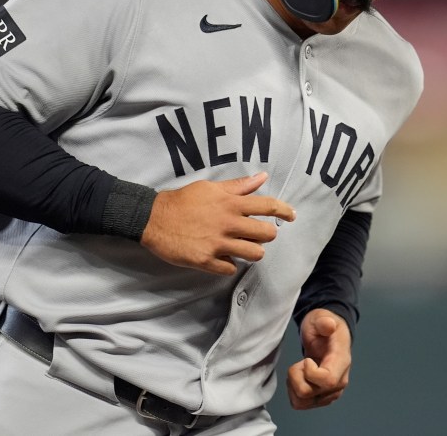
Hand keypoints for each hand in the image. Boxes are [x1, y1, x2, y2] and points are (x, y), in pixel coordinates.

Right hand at [140, 172, 295, 274]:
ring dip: (253, 252)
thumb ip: (238, 186)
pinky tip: (224, 258)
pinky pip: (231, 268)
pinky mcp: (206, 260)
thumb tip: (262, 178)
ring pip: (254, 254)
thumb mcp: (210, 187)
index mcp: (231, 204)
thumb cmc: (184, 200)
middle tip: (259, 234)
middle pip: (266, 234)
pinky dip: (231, 264)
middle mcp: (228, 223)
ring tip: (244, 248)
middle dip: (267, 235)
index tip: (292, 216)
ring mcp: (218, 244)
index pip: (267, 206)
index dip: (284, 211)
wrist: (154, 218)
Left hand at [286, 309, 351, 409]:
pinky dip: (293, 392)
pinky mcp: (321, 398)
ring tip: (299, 369)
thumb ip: (324, 321)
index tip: (305, 359)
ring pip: (302, 402)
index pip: (327, 380)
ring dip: (294, 385)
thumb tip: (328, 325)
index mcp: (342, 361)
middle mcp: (339, 381)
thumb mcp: (321, 317)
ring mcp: (331, 393)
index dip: (309, 373)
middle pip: (309, 393)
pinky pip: (300, 404)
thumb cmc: (323, 326)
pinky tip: (299, 378)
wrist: (326, 336)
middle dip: (296, 376)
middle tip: (300, 362)